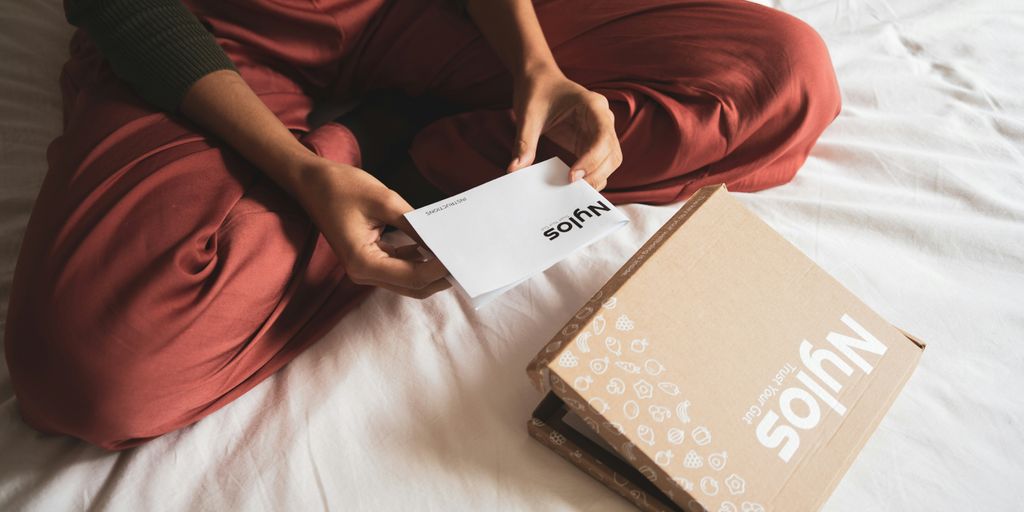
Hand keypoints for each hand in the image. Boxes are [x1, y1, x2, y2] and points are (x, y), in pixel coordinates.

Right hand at [296, 158, 450, 298]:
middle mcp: (364, 274)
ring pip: (408, 280)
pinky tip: (436, 246)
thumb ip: (415, 224)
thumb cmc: (342, 187)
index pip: (413, 276)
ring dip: (431, 269)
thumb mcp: (384, 201)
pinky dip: (419, 259)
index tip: (462, 255)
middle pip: (413, 286)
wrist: (312, 182)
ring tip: (456, 253)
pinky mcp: (370, 259)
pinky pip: (400, 267)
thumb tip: (443, 239)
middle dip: (440, 275)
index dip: (440, 268)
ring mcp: (366, 269)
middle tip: (466, 260)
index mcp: (363, 263)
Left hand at [507, 68, 622, 190]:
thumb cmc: (536, 90)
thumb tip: (515, 169)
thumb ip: (524, 142)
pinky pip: (598, 164)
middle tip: (572, 189)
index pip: (603, 137)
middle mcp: (602, 119)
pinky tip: (571, 185)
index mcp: (593, 105)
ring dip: (596, 178)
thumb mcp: (528, 115)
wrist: (538, 78)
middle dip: (597, 174)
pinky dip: (589, 177)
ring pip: (610, 162)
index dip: (592, 160)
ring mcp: (599, 132)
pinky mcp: (590, 143)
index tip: (572, 176)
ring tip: (571, 190)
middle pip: (612, 154)